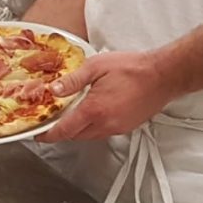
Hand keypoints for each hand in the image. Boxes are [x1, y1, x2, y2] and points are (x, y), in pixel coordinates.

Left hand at [35, 51, 175, 142]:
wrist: (163, 75)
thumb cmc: (133, 68)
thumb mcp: (96, 66)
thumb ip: (73, 80)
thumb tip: (54, 89)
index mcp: (94, 110)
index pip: (64, 130)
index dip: (48, 134)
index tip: (38, 134)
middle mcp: (106, 124)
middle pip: (75, 136)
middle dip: (61, 131)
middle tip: (52, 120)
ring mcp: (118, 128)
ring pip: (89, 136)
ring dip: (78, 129)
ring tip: (71, 114)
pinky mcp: (127, 127)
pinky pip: (103, 132)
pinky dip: (93, 127)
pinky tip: (92, 112)